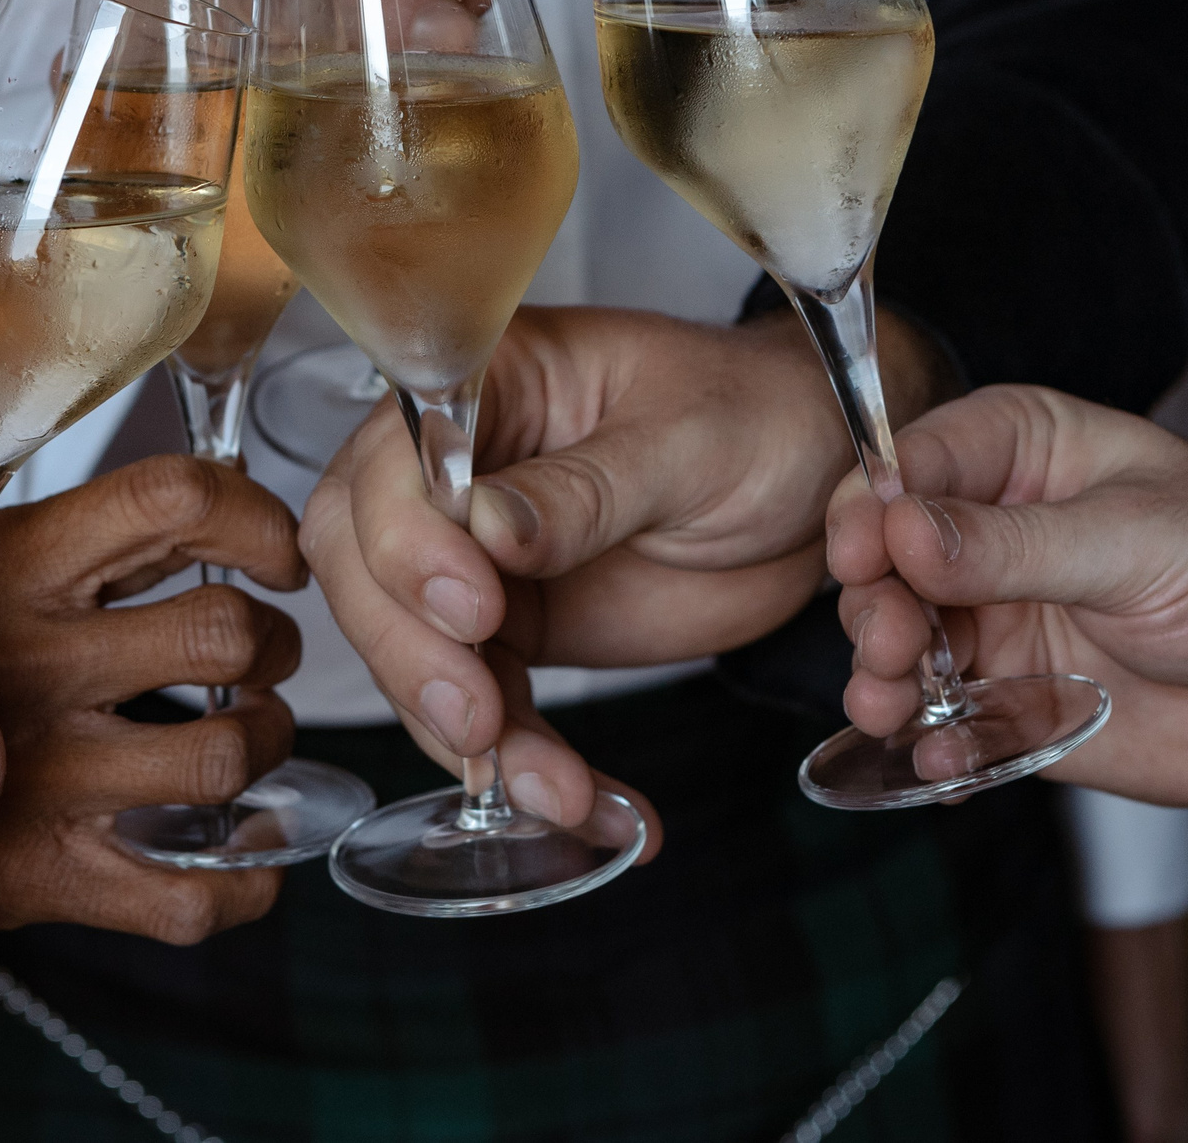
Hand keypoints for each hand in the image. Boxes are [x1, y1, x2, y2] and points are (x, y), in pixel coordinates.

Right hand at [0, 456, 306, 944]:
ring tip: (247, 735)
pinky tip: (241, 850)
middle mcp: (32, 663)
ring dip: (266, 743)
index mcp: (14, 565)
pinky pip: (188, 894)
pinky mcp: (43, 877)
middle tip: (260, 656)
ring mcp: (40, 776)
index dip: (256, 520)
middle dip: (273, 643)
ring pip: (225, 757)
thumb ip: (78, 539)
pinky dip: (245, 878)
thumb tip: (217, 514)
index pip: (174, 501)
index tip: (273, 554)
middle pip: (223, 631)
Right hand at [301, 303, 944, 833]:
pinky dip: (522, 763)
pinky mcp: (513, 630)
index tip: (474, 607)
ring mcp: (475, 555)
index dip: (407, 541)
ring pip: (412, 650)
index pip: (391, 461)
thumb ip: (585, 489)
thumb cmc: (759, 415)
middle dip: (411, 653)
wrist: (821, 482)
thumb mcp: (687, 441)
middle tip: (479, 718)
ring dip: (468, 732)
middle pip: (366, 564)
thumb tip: (486, 530)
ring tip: (552, 790)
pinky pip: (485, 705)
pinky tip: (578, 803)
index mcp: (487, 384)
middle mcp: (457, 468)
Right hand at [828, 385, 1187, 806]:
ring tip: (891, 705)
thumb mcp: (1136, 543)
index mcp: (1023, 454)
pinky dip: (927, 744)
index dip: (871, 506)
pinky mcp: (1017, 702)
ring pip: (902, 643)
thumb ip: (1012, 545)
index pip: (912, 462)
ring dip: (882, 676)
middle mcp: (996, 533)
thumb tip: (899, 528)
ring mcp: (1002, 619)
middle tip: (892, 645)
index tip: (860, 554)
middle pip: (886, 559)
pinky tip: (937, 759)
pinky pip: (945, 723)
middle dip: (873, 602)